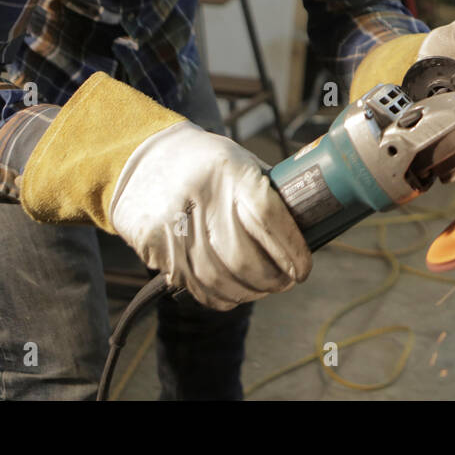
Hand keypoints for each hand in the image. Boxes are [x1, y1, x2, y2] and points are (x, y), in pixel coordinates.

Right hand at [109, 121, 311, 310]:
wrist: (146, 159)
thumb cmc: (208, 163)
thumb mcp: (241, 162)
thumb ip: (270, 193)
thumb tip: (309, 228)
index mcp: (229, 172)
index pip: (268, 218)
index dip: (291, 250)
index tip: (303, 268)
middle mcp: (200, 199)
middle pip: (243, 258)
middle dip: (273, 279)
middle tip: (287, 281)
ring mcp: (172, 225)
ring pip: (218, 279)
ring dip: (249, 292)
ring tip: (264, 288)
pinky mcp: (154, 246)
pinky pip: (194, 285)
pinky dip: (220, 296)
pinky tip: (235, 292)